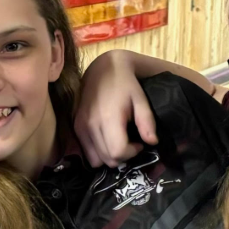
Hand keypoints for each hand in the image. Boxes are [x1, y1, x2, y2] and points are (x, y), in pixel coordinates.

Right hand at [74, 50, 157, 166]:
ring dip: (109, 156)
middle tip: (131, 143)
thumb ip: (147, 122)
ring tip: (118, 142)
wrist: (102, 68)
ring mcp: (80, 127)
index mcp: (108, 118)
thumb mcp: (141, 100)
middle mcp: (90, 125)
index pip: (118, 153)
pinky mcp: (75, 126)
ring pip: (95, 160)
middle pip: (107, 159)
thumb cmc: (125, 84)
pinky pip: (86, 152)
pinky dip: (98, 152)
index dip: (132, 153)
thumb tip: (152, 142)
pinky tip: (107, 139)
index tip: (139, 143)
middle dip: (123, 157)